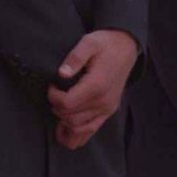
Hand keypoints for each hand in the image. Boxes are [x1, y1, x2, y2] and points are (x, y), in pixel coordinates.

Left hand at [47, 29, 138, 149]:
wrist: (125, 48)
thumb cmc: (105, 44)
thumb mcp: (89, 42)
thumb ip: (75, 57)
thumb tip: (61, 73)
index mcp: (97, 85)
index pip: (67, 103)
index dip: (53, 97)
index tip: (51, 86)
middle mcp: (103, 101)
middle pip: (70, 117)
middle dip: (56, 108)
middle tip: (53, 95)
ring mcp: (107, 109)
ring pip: (78, 128)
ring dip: (63, 122)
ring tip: (57, 108)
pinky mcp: (108, 111)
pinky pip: (90, 130)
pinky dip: (75, 133)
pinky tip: (64, 129)